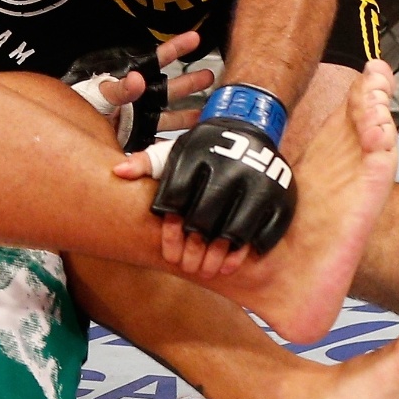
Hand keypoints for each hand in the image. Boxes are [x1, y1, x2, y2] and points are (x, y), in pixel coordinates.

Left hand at [91, 27, 214, 133]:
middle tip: (211, 76)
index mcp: (133, 82)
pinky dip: (173, 144)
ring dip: (189, 114)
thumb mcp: (101, 93)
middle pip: (172, 89)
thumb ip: (119, 88)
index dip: (177, 48)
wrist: (74, 135)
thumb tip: (137, 79)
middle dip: (191, 83)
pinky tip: (188, 142)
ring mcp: (143, 119)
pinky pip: (161, 141)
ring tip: (208, 111)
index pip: (159, 61)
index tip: (195, 37)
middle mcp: (142, 99)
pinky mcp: (141, 138)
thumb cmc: (84, 107)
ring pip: (172, 116)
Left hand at [135, 84, 297, 272]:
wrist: (250, 128)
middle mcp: (230, 168)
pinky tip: (233, 262)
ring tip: (209, 269)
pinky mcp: (281, 197)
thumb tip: (118, 172)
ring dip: (219, 255)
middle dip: (193, 248)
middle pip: (205, 219)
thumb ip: (145, 162)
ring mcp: (259, 183)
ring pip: (235, 230)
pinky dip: (249, 251)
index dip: (171, 231)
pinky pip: (265, 232)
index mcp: (198, 156)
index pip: (177, 199)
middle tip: (187, 266)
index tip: (168, 252)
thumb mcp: (173, 150)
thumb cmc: (203, 148)